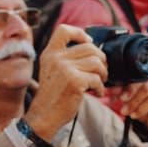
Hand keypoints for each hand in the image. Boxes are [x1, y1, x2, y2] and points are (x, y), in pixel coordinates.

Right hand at [26, 24, 106, 140]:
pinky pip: (97, 79)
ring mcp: (65, 69)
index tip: (89, 42)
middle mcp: (56, 58)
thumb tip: (93, 49)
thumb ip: (66, 58)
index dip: (80, 33)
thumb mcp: (52, 71)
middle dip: (101, 59)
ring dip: (103, 74)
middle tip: (101, 71)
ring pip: (96, 63)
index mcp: (50, 54)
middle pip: (89, 47)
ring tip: (99, 83)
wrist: (44, 116)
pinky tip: (96, 93)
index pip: (64, 30)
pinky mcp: (75, 82)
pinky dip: (100, 88)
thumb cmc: (52, 96)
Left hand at [114, 70, 147, 138]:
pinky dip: (141, 108)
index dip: (122, 79)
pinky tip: (134, 115)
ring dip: (134, 101)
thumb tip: (108, 91)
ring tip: (125, 111)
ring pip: (147, 88)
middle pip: (142, 78)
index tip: (111, 90)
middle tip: (120, 99)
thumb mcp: (131, 98)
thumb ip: (121, 92)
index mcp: (147, 70)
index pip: (134, 71)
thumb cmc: (144, 105)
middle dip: (128, 90)